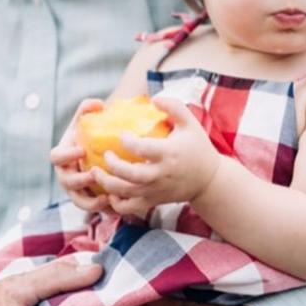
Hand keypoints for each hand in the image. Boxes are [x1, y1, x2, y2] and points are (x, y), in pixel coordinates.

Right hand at [49, 98, 111, 213]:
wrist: (104, 150)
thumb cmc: (93, 135)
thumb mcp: (89, 121)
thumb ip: (89, 108)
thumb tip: (97, 104)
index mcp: (63, 155)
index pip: (56, 157)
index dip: (66, 155)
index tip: (81, 150)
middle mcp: (66, 174)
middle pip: (66, 182)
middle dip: (78, 181)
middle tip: (94, 175)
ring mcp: (76, 190)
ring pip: (78, 201)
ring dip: (90, 202)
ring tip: (105, 198)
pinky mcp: (89, 200)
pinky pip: (93, 209)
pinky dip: (103, 210)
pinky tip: (115, 206)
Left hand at [90, 95, 219, 217]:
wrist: (209, 180)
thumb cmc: (197, 148)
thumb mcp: (190, 123)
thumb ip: (174, 107)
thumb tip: (154, 98)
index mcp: (169, 153)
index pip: (142, 149)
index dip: (127, 141)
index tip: (122, 134)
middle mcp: (161, 174)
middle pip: (130, 175)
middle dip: (112, 165)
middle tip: (105, 155)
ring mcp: (156, 190)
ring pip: (126, 193)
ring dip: (107, 183)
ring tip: (96, 172)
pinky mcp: (153, 201)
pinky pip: (130, 208)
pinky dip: (116, 203)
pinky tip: (110, 192)